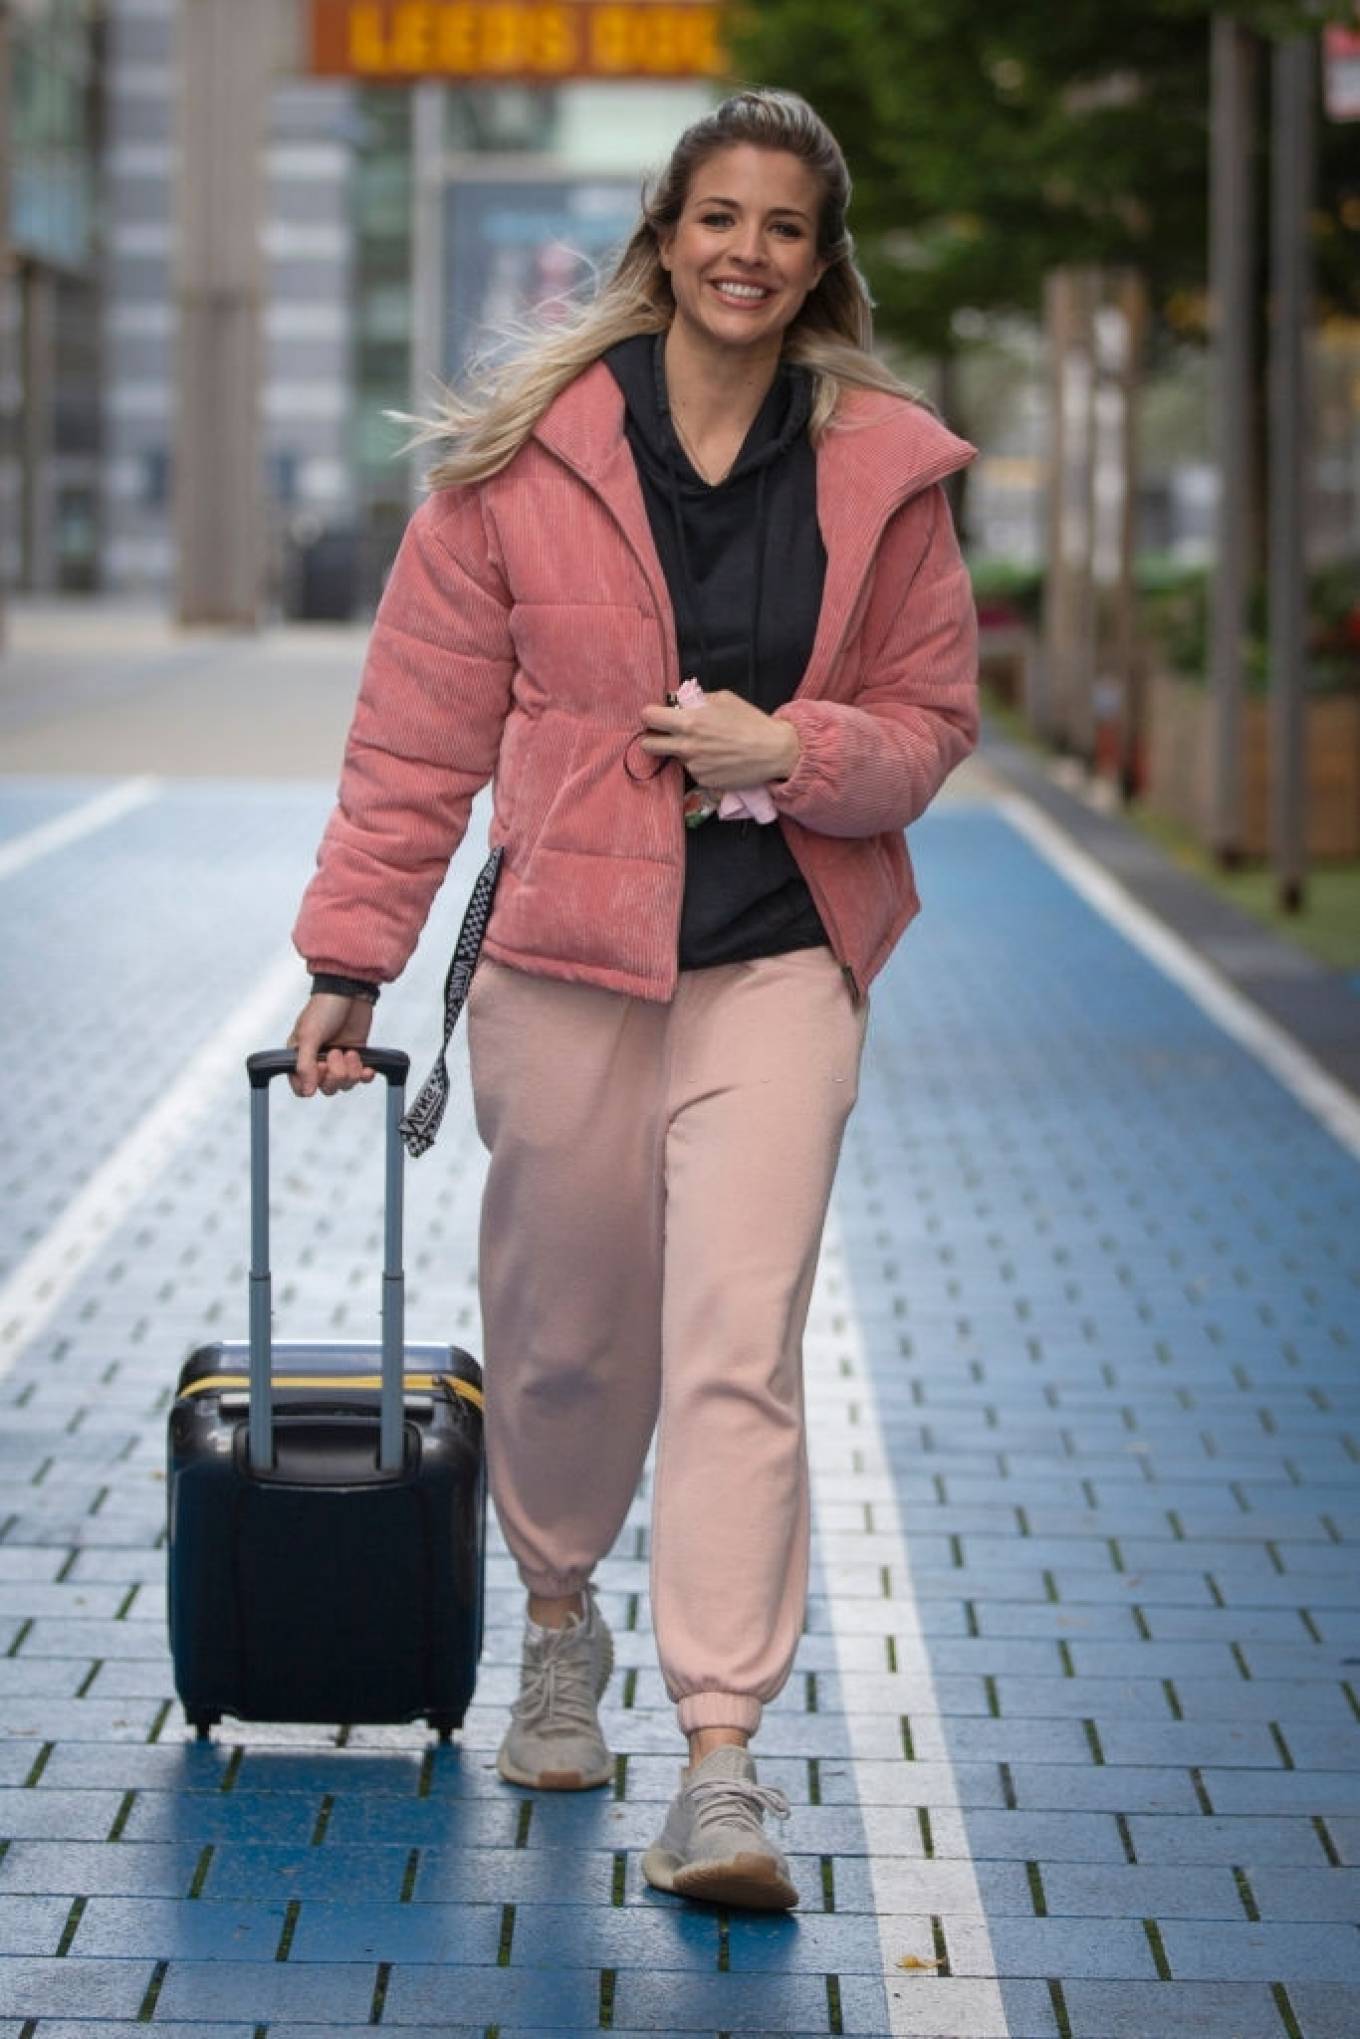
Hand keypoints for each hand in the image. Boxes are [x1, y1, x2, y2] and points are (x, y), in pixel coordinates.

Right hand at [286, 993, 375, 1098]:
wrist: (350, 991)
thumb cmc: (324, 1009)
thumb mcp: (309, 1035)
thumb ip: (305, 1065)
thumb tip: (307, 1092)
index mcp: (300, 1056)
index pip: (302, 1087)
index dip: (312, 1083)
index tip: (320, 1067)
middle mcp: (318, 1061)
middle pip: (327, 1088)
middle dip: (335, 1074)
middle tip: (336, 1052)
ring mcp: (338, 1059)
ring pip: (345, 1084)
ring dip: (351, 1071)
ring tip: (350, 1052)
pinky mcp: (357, 1056)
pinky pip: (361, 1078)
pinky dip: (365, 1075)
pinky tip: (367, 1068)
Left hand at [638, 690, 799, 788]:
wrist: (773, 750)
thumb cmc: (750, 721)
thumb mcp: (723, 698)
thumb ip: (696, 701)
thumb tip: (679, 703)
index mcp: (689, 721)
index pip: (648, 717)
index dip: (651, 715)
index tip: (657, 716)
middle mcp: (686, 746)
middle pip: (648, 745)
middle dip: (653, 738)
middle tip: (665, 735)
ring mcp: (694, 767)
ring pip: (674, 757)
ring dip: (683, 751)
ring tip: (708, 746)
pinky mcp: (703, 781)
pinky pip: (693, 770)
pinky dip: (701, 764)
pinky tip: (718, 759)